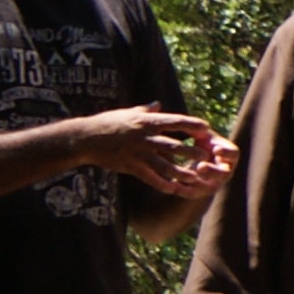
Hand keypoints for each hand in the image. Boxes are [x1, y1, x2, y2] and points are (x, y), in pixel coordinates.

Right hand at [90, 107, 226, 193]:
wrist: (86, 138)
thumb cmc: (107, 122)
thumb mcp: (128, 113)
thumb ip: (146, 110)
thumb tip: (158, 104)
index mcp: (147, 122)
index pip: (175, 121)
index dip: (191, 125)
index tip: (205, 128)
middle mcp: (145, 137)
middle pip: (174, 145)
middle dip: (191, 152)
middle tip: (207, 156)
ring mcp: (138, 153)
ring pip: (164, 165)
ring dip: (181, 172)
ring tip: (195, 178)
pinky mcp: (130, 166)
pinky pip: (149, 177)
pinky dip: (161, 183)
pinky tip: (173, 189)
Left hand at [167, 131, 238, 198]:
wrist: (191, 158)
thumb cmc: (199, 142)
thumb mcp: (201, 134)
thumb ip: (198, 130)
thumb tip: (198, 126)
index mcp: (228, 155)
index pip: (233, 154)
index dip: (226, 153)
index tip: (216, 149)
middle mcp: (225, 171)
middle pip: (224, 174)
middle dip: (213, 171)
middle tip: (201, 166)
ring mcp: (214, 183)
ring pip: (211, 188)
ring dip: (200, 184)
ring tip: (185, 178)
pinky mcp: (199, 192)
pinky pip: (193, 194)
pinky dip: (184, 190)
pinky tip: (173, 184)